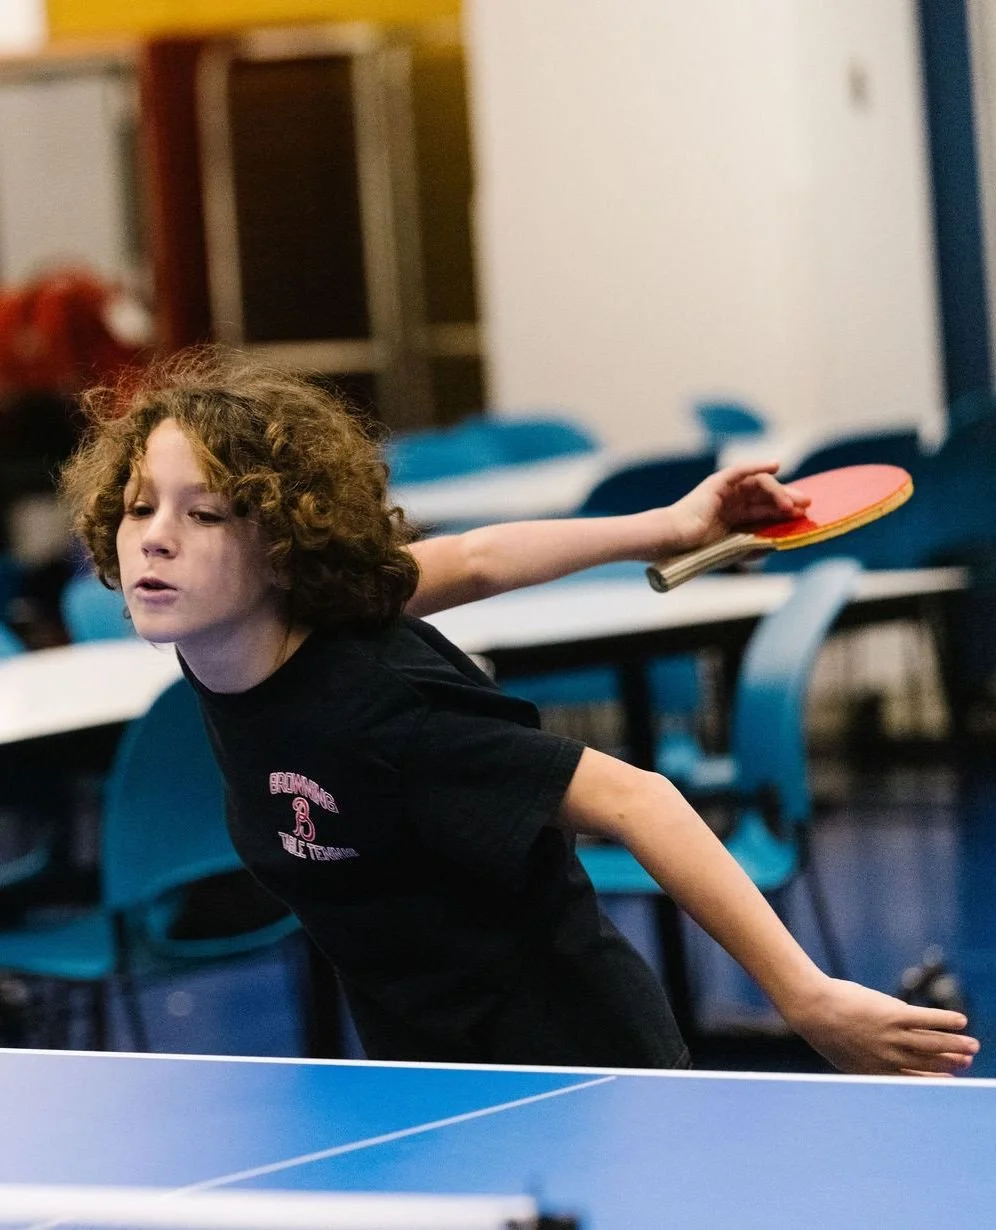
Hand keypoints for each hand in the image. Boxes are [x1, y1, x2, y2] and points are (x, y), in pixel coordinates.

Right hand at [661, 461, 809, 554]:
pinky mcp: (717, 482)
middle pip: (765, 495)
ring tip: (792, 504)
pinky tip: (776, 466)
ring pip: (758, 484)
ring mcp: (724, 491)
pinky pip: (742, 470)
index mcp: (732, 517)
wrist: (675, 541)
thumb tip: (779, 543)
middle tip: (807, 504)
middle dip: (787, 498)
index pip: (764, 509)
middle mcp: (730, 501)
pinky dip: (758, 466)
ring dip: (778, 491)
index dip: (783, 510)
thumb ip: (755, 547)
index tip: (803, 514)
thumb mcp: (734, 549)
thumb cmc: (697, 549)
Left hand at [788, 977, 979, 1075]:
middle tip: (968, 1061)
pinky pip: (927, 1019)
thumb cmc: (824, 1027)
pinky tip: (960, 1020)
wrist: (813, 1007)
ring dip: (956, 1044)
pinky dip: (945, 1020)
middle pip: (929, 1062)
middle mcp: (889, 1057)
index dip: (935, 1078)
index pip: (914, 1078)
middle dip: (951, 1063)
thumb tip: (876, 1061)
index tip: (951, 1079)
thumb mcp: (844, 1053)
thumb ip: (864, 1060)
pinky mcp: (893, 1014)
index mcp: (876, 1070)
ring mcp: (892, 1036)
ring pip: (933, 1043)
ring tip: (972, 1045)